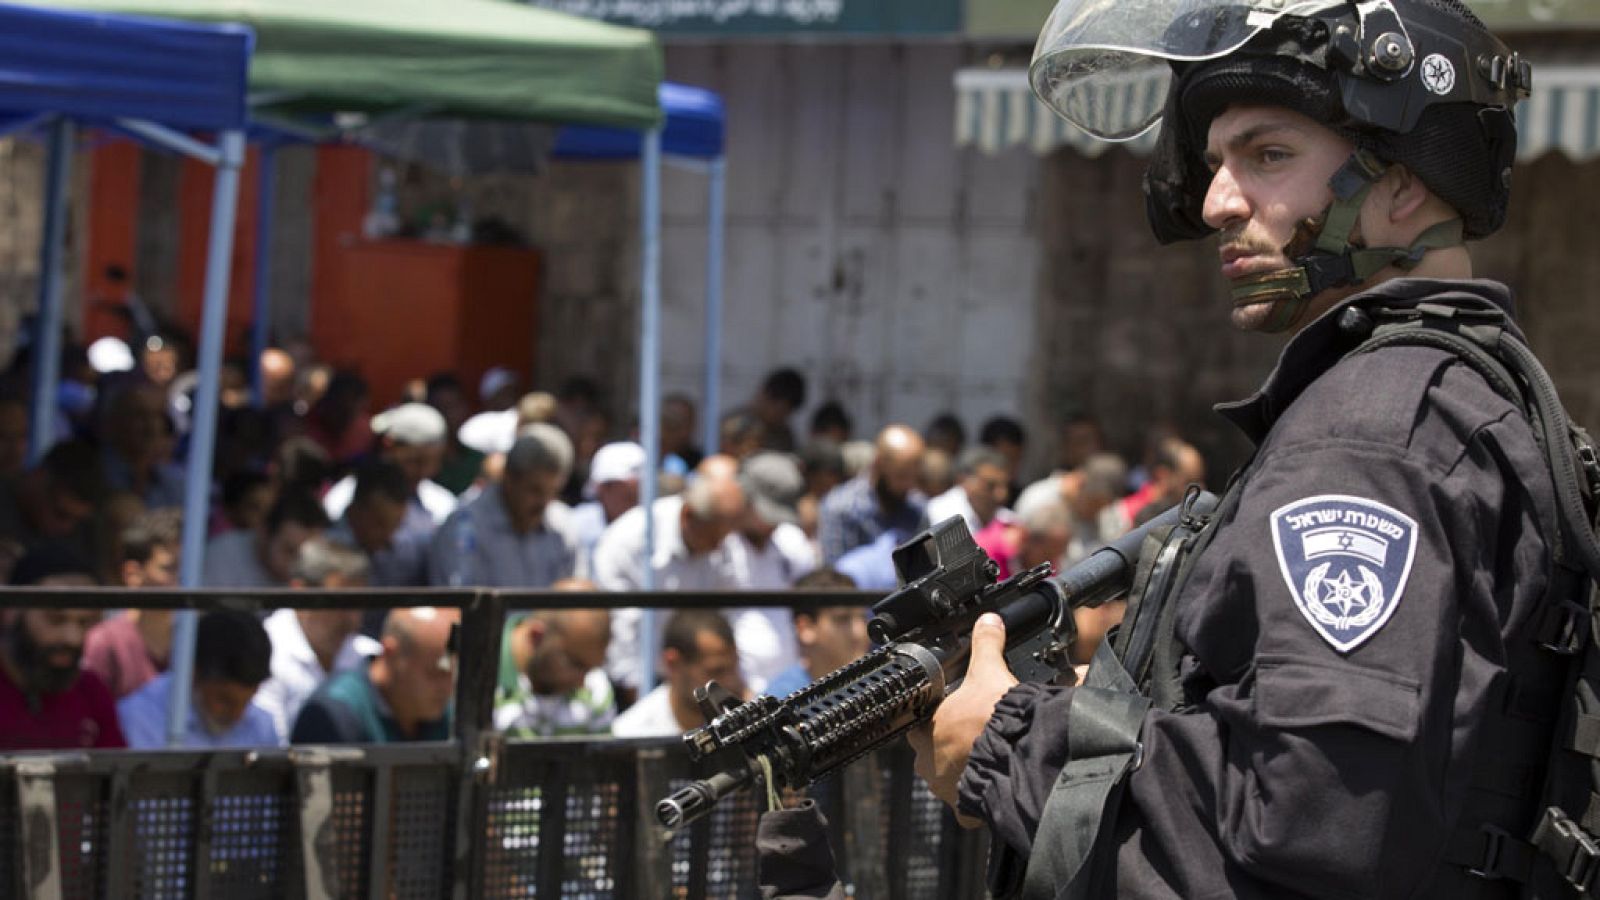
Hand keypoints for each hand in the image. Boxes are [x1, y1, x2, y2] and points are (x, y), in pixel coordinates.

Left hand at [907, 613, 1018, 827]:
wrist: (1017, 756)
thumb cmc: (995, 716)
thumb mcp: (989, 672)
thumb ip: (986, 644)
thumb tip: (988, 620)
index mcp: (926, 730)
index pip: (919, 725)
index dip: (936, 719)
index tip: (954, 715)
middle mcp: (928, 762)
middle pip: (931, 753)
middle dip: (948, 746)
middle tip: (974, 736)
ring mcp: (944, 788)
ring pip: (946, 779)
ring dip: (962, 770)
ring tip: (986, 758)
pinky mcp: (964, 808)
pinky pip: (966, 807)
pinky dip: (977, 799)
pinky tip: (992, 783)